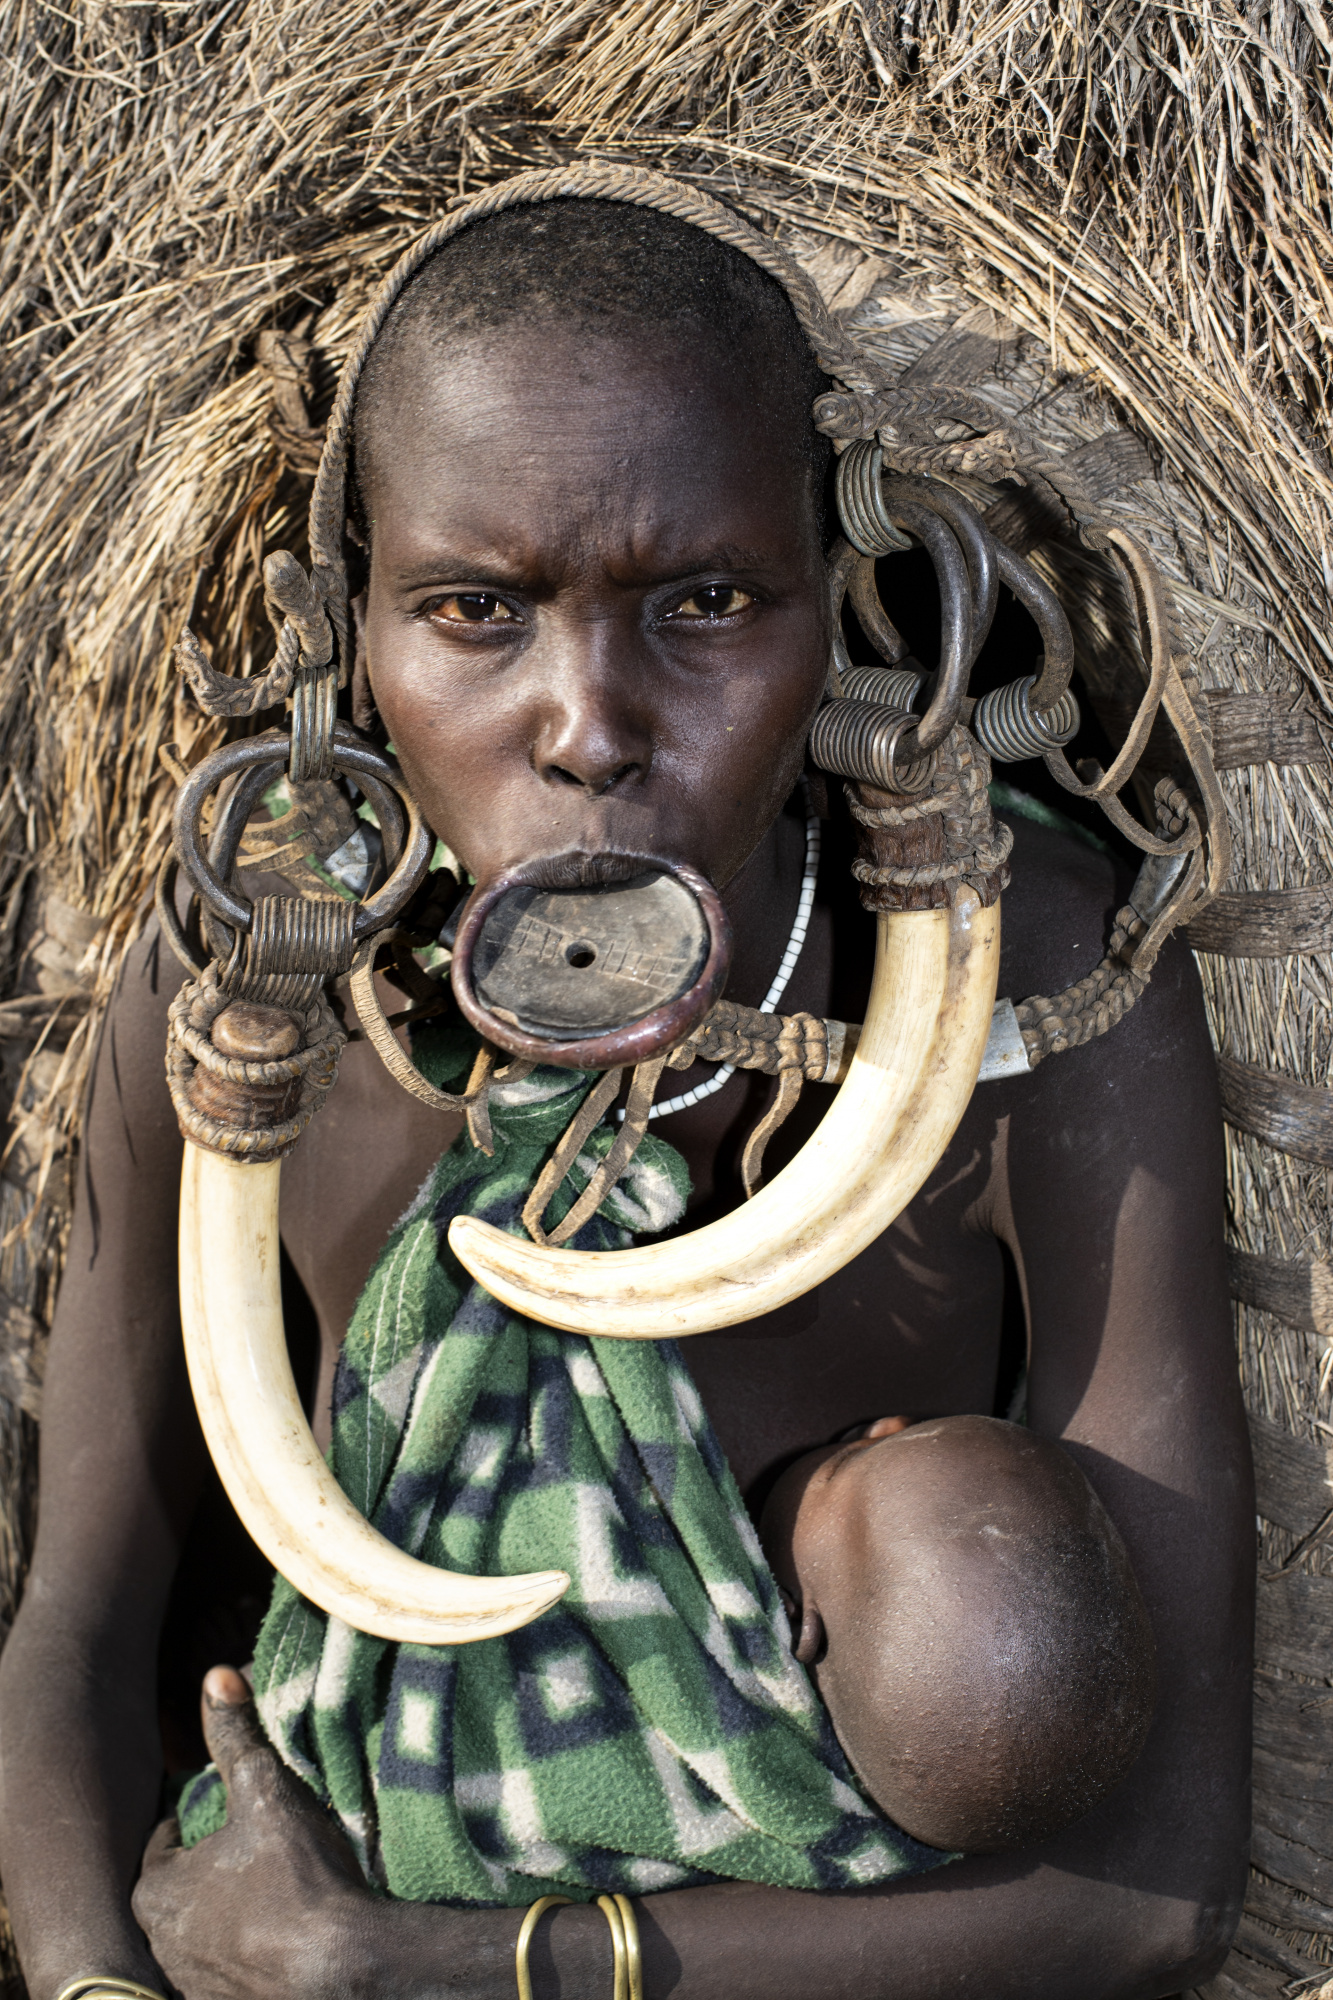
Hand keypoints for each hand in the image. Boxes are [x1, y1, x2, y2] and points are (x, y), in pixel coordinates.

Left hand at [132, 1667, 374, 1999]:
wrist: (344, 1969)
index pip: (164, 1841)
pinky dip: (245, 1952)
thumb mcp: (265, 1793)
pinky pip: (224, 1971)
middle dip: (208, 1871)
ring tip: (270, 1893)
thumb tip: (215, 1676)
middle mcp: (160, 1944)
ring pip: (200, 1933)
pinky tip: (281, 1935)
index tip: (230, 1812)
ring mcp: (190, 1984)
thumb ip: (235, 1736)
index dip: (197, 1820)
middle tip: (251, 1850)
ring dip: (225, 1914)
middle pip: (179, 1890)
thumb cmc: (297, 1877)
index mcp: (156, 1890)